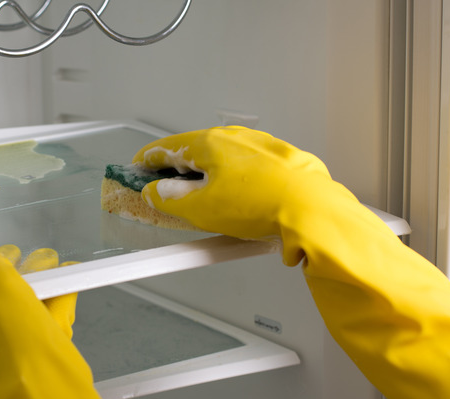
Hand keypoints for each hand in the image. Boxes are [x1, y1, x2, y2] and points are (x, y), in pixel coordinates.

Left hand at [0, 245, 119, 398]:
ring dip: (36, 275)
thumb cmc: (12, 338)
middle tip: (16, 255)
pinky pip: (43, 312)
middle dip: (7, 267)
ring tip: (49, 261)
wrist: (47, 382)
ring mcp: (9, 341)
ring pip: (21, 298)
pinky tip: (66, 275)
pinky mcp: (37, 347)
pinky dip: (55, 293)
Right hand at [132, 125, 331, 240]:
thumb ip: (171, 200)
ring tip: (205, 204)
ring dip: (209, 178)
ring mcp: (262, 147)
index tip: (138, 168)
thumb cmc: (258, 204)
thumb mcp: (201, 209)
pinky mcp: (283, 162)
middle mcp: (236, 138)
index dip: (148, 160)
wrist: (311, 209)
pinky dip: (235, 183)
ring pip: (224, 160)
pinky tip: (238, 204)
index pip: (168, 148)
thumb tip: (156, 192)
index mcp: (210, 142)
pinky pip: (248, 170)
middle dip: (179, 171)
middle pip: (196, 152)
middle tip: (168, 191)